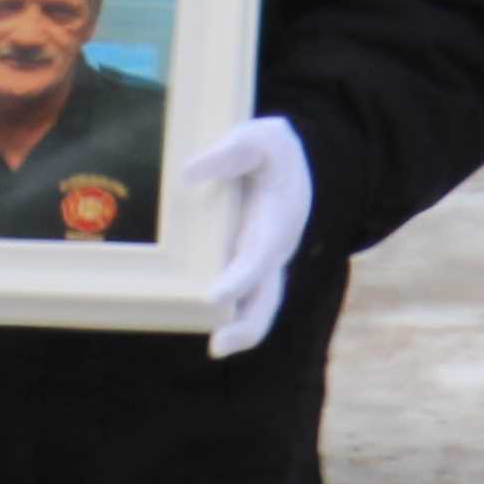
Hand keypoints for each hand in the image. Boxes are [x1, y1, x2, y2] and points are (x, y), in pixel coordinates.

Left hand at [189, 116, 313, 359]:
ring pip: (258, 306)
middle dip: (247, 325)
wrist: (296, 161)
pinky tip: (199, 322)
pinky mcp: (250, 265)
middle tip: (217, 345)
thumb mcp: (260, 137)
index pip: (261, 256)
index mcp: (280, 220)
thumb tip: (187, 172)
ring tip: (215, 346)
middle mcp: (275, 249)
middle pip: (268, 297)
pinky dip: (228, 316)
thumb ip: (229, 152)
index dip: (241, 278)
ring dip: (239, 329)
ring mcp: (264, 262)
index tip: (216, 297)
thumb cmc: (273, 149)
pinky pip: (244, 298)